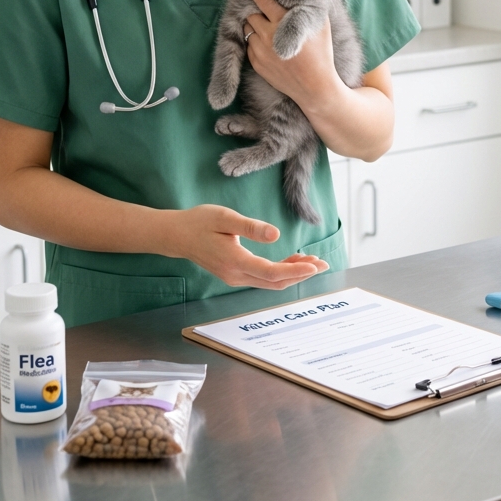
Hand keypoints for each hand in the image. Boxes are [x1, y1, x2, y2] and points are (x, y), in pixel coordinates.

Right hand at [171, 204, 327, 288]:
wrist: (177, 235)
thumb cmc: (199, 222)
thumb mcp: (225, 218)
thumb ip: (251, 227)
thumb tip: (276, 235)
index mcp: (235, 261)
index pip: (272, 272)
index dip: (296, 270)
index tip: (315, 264)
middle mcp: (236, 274)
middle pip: (275, 282)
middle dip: (301, 274)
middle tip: (323, 263)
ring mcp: (235, 277)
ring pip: (270, 282)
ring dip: (293, 273)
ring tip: (313, 261)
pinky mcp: (235, 274)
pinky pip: (263, 278)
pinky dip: (281, 271)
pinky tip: (292, 261)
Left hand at [244, 0, 342, 110]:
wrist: (315, 87)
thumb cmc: (322, 55)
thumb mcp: (320, 26)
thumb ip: (308, 8)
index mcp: (283, 22)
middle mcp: (268, 35)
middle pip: (251, 14)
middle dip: (257, 10)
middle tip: (265, 11)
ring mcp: (260, 51)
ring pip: (248, 29)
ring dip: (255, 26)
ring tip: (268, 29)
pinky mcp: (256, 64)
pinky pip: (250, 46)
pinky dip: (256, 42)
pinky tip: (270, 46)